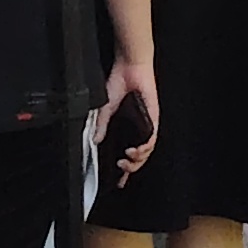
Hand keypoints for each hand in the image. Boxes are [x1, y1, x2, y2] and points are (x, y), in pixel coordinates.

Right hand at [97, 54, 159, 174]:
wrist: (128, 66)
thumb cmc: (118, 82)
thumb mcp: (105, 108)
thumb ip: (101, 125)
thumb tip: (95, 140)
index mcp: (128, 127)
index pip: (129, 153)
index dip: (125, 169)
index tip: (120, 181)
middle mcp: (139, 128)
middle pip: (140, 156)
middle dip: (131, 168)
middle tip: (122, 169)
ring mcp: (147, 123)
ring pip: (148, 151)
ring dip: (138, 159)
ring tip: (127, 160)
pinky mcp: (153, 117)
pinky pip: (153, 137)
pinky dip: (145, 147)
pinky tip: (137, 150)